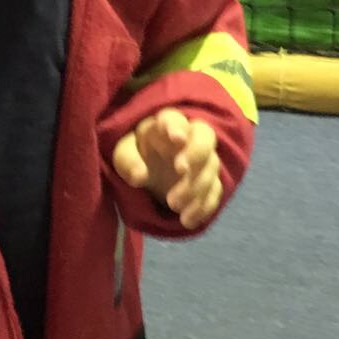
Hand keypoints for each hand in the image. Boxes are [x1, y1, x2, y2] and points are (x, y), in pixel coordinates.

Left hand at [112, 108, 222, 229]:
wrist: (150, 172)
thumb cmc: (136, 156)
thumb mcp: (123, 156)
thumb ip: (128, 161)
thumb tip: (140, 176)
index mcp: (164, 126)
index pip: (175, 118)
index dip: (178, 126)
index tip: (177, 139)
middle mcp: (189, 138)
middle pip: (205, 137)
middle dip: (196, 154)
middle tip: (181, 171)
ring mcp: (203, 160)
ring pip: (212, 167)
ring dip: (196, 187)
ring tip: (174, 205)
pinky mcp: (209, 181)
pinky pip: (215, 191)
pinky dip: (204, 206)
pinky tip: (188, 220)